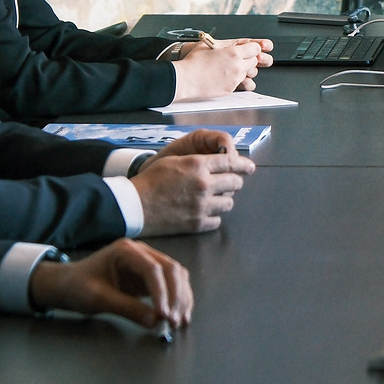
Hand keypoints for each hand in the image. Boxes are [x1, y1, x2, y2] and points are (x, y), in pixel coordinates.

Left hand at [29, 240, 193, 332]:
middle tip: (174, 321)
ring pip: (177, 276)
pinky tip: (180, 315)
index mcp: (126, 251)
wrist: (69, 284)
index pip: (152, 269)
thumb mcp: (98, 299)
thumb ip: (126, 308)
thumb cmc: (78, 287)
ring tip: (180, 321)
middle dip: (176, 296)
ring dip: (182, 298)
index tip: (163, 315)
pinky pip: (172, 284)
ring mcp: (148, 262)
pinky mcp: (150, 276)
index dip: (161, 292)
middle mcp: (141, 252)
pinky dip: (179, 299)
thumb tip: (154, 321)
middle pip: (171, 269)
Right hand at [130, 135, 254, 234]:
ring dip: (223, 199)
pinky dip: (213, 216)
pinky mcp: (197, 223)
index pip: (231, 162)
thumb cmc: (151, 180)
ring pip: (229, 203)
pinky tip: (204, 212)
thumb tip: (219, 161)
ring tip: (212, 198)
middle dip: (234, 181)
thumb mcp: (175, 160)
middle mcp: (204, 185)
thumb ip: (199, 160)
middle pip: (235, 183)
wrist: (133, 206)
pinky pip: (217, 220)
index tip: (249, 167)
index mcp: (198, 165)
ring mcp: (202, 206)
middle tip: (229, 183)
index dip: (243, 164)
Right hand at [171, 36, 271, 98]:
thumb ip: (226, 43)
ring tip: (226, 68)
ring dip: (240, 70)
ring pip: (247, 73)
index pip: (255, 49)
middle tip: (235, 59)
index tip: (247, 50)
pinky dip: (233, 79)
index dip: (251, 48)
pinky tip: (221, 76)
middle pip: (254, 61)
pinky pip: (238, 83)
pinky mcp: (230, 89)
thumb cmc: (194, 62)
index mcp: (234, 53)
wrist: (185, 79)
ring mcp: (235, 79)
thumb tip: (235, 43)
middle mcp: (237, 66)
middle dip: (247, 59)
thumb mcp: (209, 44)